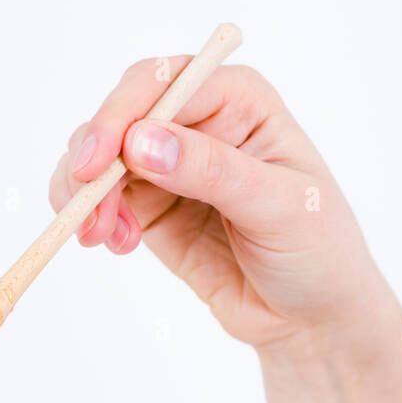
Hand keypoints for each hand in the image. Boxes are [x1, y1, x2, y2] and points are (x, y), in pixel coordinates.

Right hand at [49, 57, 396, 352]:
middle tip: (84, 214)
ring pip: (100, 156)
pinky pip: (101, 197)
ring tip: (102, 239)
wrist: (310, 318)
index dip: (119, 118)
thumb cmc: (316, 251)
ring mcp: (170, 165)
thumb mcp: (277, 207)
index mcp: (238, 100)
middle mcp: (199, 121)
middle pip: (120, 115)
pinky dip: (92, 217)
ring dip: (85, 195)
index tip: (94, 166)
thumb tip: (142, 142)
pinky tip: (115, 244)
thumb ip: (212, 171)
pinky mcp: (152, 207)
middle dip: (92, 162)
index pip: (162, 84)